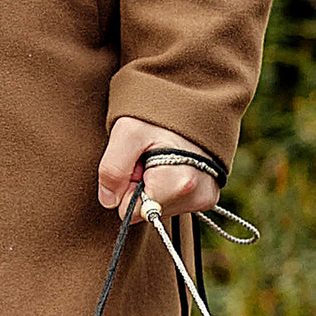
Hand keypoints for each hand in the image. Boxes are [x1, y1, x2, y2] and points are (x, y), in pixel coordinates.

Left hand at [98, 118, 220, 218]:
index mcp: (180, 184)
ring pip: (159, 209)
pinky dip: (166, 187)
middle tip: (148, 157)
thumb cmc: (159, 115)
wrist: (191, 102)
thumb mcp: (127, 132)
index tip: (137, 162)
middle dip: (141, 187)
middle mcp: (198, 196)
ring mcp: (204, 198)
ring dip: (153, 186)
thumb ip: (112, 169)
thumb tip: (109, 201)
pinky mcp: (206, 197)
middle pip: (147, 212)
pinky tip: (172, 164)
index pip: (133, 212)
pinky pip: (173, 203)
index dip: (127, 187)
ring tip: (161, 157)